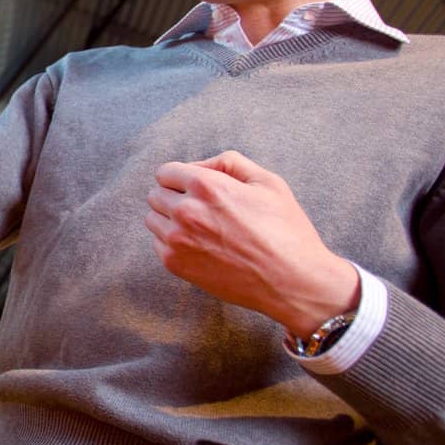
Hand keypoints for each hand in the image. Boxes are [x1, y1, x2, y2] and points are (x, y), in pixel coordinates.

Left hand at [144, 150, 359, 336]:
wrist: (291, 282)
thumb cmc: (285, 230)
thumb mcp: (268, 182)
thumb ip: (229, 163)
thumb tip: (198, 166)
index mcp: (207, 185)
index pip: (166, 172)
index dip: (181, 177)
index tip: (195, 188)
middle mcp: (186, 210)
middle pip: (156, 194)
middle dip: (174, 197)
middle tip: (203, 210)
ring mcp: (177, 239)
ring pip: (152, 219)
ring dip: (169, 220)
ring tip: (202, 229)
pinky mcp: (175, 264)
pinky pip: (158, 244)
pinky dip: (172, 243)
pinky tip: (201, 247)